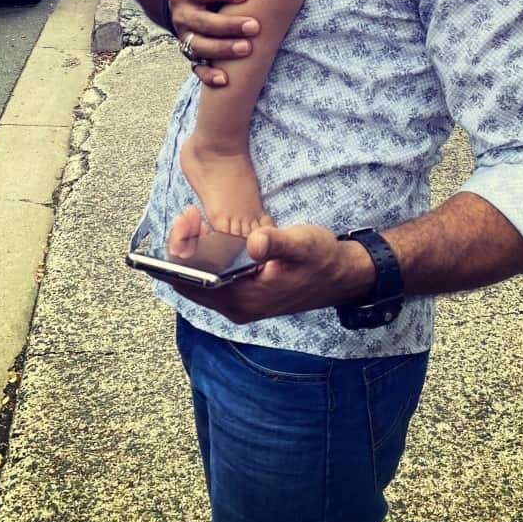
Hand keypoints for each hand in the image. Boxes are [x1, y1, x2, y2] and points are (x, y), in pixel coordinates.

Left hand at [164, 206, 374, 322]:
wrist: (342, 277)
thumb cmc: (321, 259)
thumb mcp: (302, 244)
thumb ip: (276, 243)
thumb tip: (254, 242)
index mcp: (245, 299)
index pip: (193, 284)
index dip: (180, 253)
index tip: (186, 222)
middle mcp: (236, 306)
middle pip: (190, 283)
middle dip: (183, 248)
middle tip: (189, 215)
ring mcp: (239, 303)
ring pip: (200, 281)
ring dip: (192, 252)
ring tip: (195, 220)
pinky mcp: (244, 295)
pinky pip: (212, 279)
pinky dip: (205, 258)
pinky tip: (208, 234)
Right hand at [168, 0, 260, 86]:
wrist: (186, 5)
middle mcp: (183, 16)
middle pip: (204, 23)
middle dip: (229, 25)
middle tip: (254, 26)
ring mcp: (186, 37)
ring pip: (201, 46)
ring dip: (223, 49)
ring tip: (247, 49)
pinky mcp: (190, 53)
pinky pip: (196, 67)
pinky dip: (209, 75)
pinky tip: (225, 79)